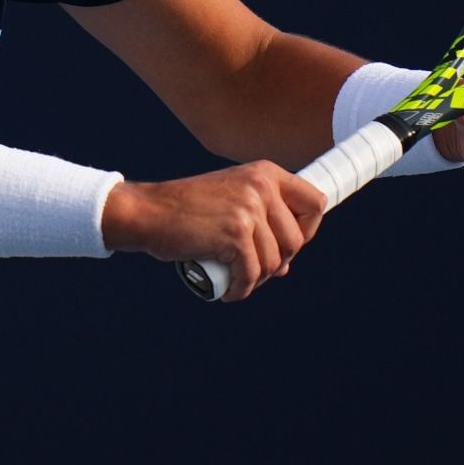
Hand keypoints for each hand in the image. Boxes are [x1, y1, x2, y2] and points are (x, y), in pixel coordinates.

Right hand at [102, 162, 328, 300]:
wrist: (148, 213)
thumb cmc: (186, 210)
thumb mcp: (231, 199)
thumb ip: (261, 220)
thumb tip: (287, 264)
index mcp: (265, 173)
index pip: (315, 202)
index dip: (308, 229)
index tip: (286, 245)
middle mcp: (261, 187)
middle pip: (297, 241)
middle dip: (277, 262)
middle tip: (252, 269)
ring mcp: (249, 209)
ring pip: (274, 262)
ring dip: (256, 279)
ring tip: (236, 279)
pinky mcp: (235, 234)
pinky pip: (252, 275)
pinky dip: (241, 290)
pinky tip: (229, 291)